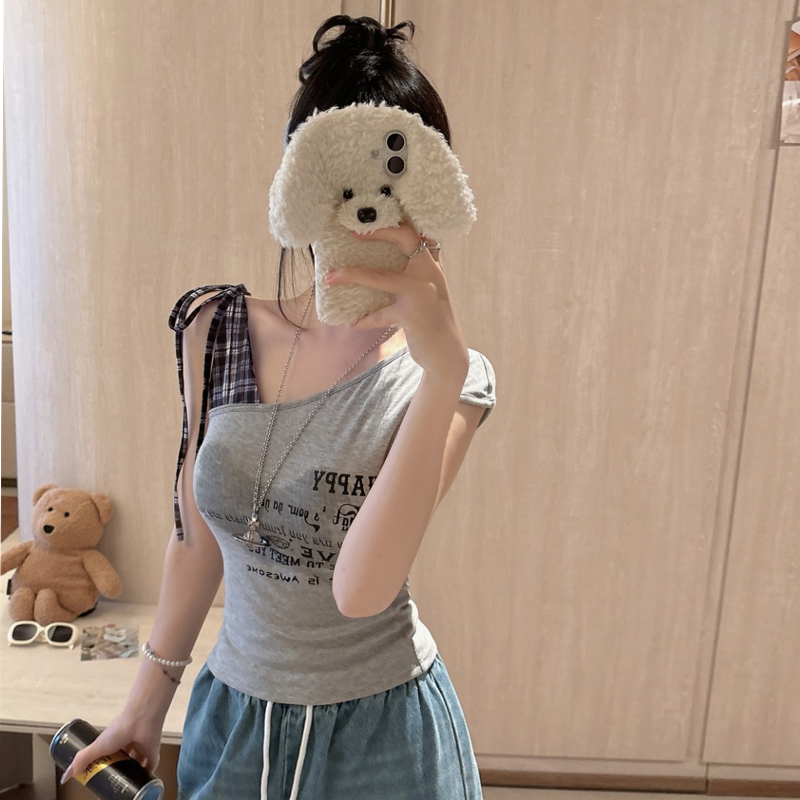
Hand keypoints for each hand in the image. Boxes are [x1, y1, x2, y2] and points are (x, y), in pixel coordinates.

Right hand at [60, 710, 162, 783]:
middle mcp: (129, 745)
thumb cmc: (120, 729)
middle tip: (111, 787)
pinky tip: (140, 785)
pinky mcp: (153, 755)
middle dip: (118, 773)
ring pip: (136, 765)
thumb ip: (81, 760)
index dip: (104, 767)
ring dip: (132, 774)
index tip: (99, 778)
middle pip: (123, 762)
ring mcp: (141, 750)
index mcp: (115, 741)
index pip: (109, 756)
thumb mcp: (97, 746)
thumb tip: (65, 776)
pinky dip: (146, 776)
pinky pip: (150, 768)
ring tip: (125, 788)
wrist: (141, 721)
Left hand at [327, 223, 468, 380]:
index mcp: (432, 266)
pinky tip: (353, 323)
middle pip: (404, 239)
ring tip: (330, 278)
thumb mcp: (429, 292)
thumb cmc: (433, 322)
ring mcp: (421, 293)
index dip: (391, 225)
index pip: (415, 233)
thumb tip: (382, 263)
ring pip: (381, 277)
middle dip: (377, 232)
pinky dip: (365, 319)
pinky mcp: (411, 315)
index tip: (367, 223)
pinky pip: (380, 314)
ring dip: (353, 275)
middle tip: (352, 233)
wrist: (447, 353)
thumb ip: (415, 275)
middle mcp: (429, 274)